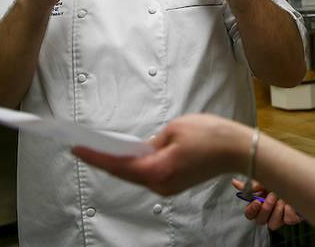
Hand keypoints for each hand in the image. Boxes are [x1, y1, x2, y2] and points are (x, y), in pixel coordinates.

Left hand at [72, 114, 250, 195]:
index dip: (95, 156)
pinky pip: (150, 174)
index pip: (118, 164)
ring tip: (102, 148)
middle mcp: (160, 184)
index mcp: (157, 170)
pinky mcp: (175, 184)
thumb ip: (151, 141)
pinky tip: (128, 154)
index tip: (76, 148)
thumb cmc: (210, 135)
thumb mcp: (174, 129)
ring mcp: (168, 187)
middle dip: (104, 159)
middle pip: (125, 172)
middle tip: (84, 146)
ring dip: (122, 162)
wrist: (238, 150)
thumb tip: (141, 150)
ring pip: (137, 174)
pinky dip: (137, 165)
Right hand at [231, 178, 302, 229]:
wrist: (299, 177)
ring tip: (282, 198)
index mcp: (259, 204)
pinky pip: (287, 220)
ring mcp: (279, 217)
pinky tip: (290, 202)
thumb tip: (234, 182)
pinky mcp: (291, 218)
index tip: (257, 202)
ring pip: (272, 225)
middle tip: (272, 196)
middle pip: (259, 221)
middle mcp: (268, 212)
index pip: (249, 214)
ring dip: (276, 211)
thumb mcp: (264, 179)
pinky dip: (289, 210)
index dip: (251, 210)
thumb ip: (251, 184)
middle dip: (266, 209)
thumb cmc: (280, 178)